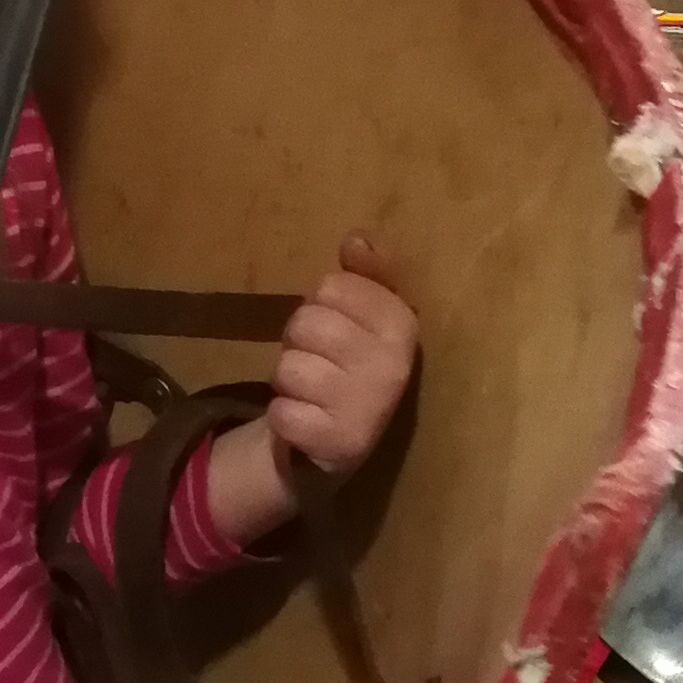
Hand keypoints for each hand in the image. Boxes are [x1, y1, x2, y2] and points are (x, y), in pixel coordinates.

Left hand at [269, 235, 417, 482]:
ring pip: (287, 367)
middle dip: (300, 341)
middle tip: (320, 362)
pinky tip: (308, 421)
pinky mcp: (337, 443)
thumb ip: (364, 273)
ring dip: (289, 380)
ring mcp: (367, 408)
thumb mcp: (366, 315)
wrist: (344, 443)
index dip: (322, 304)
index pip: (330, 286)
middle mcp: (392, 366)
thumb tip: (356, 239)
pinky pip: (280, 412)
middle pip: (305, 323)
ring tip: (314, 393)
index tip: (339, 326)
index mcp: (402, 326)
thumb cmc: (351, 365)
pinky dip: (283, 416)